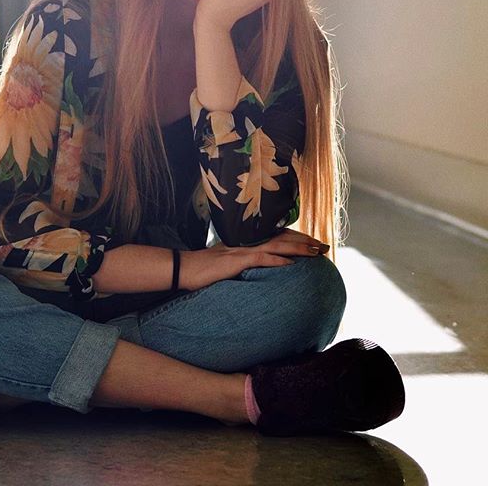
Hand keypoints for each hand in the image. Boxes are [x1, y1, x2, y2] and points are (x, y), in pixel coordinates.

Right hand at [179, 229, 329, 291]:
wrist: (182, 269)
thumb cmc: (202, 270)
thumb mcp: (226, 265)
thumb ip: (243, 263)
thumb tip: (259, 268)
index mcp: (246, 243)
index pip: (277, 236)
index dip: (297, 238)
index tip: (314, 243)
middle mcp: (246, 242)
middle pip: (282, 237)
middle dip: (305, 241)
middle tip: (325, 246)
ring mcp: (241, 250)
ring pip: (276, 245)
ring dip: (298, 248)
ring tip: (316, 252)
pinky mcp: (235, 261)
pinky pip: (260, 259)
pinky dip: (277, 260)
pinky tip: (292, 264)